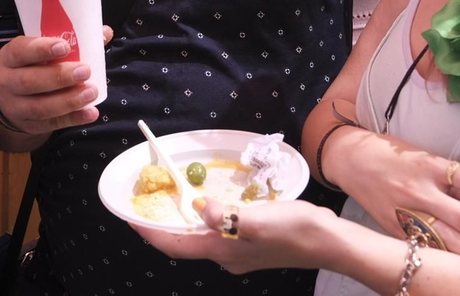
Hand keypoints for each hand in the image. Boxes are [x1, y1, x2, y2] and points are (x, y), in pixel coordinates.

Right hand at [0, 26, 113, 134]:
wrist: (9, 97)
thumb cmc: (32, 66)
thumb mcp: (39, 50)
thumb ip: (69, 40)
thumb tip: (105, 32)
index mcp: (10, 57)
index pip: (21, 51)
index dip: (41, 49)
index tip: (64, 46)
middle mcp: (7, 82)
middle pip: (29, 81)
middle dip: (59, 77)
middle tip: (84, 71)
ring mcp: (15, 107)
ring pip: (40, 107)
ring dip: (68, 101)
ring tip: (91, 92)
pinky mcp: (28, 125)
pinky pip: (51, 124)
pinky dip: (73, 119)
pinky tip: (90, 112)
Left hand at [133, 198, 339, 274]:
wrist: (327, 243)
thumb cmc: (292, 229)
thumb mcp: (254, 218)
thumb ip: (222, 214)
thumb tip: (197, 207)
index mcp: (221, 250)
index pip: (175, 245)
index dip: (151, 233)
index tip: (131, 219)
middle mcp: (226, 256)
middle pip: (186, 243)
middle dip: (166, 227)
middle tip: (151, 205)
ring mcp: (240, 254)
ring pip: (204, 239)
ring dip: (188, 223)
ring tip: (176, 202)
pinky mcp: (253, 247)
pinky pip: (222, 233)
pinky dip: (210, 221)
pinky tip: (215, 205)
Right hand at [326, 130, 459, 268]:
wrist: (351, 160)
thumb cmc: (395, 155)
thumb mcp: (427, 158)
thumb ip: (453, 182)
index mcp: (432, 167)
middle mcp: (421, 191)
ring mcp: (407, 213)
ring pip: (448, 241)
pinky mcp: (396, 231)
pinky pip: (427, 248)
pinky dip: (448, 260)